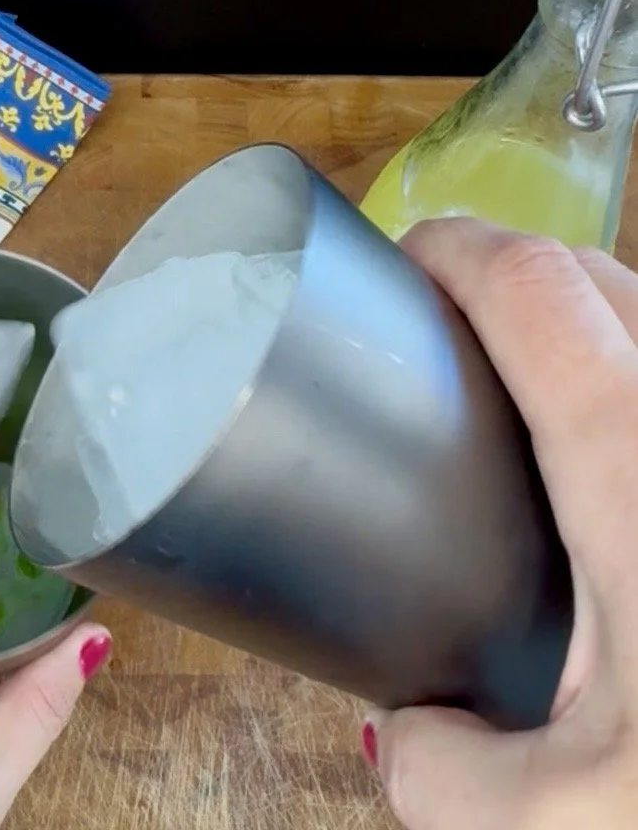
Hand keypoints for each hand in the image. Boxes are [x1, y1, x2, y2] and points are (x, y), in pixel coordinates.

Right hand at [367, 218, 637, 828]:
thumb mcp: (565, 818)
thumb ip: (444, 775)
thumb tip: (408, 736)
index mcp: (633, 466)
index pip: (533, 289)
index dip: (456, 248)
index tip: (406, 257)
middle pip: (599, 269)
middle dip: (510, 266)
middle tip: (447, 321)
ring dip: (584, 312)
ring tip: (525, 375)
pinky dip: (633, 367)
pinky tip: (616, 444)